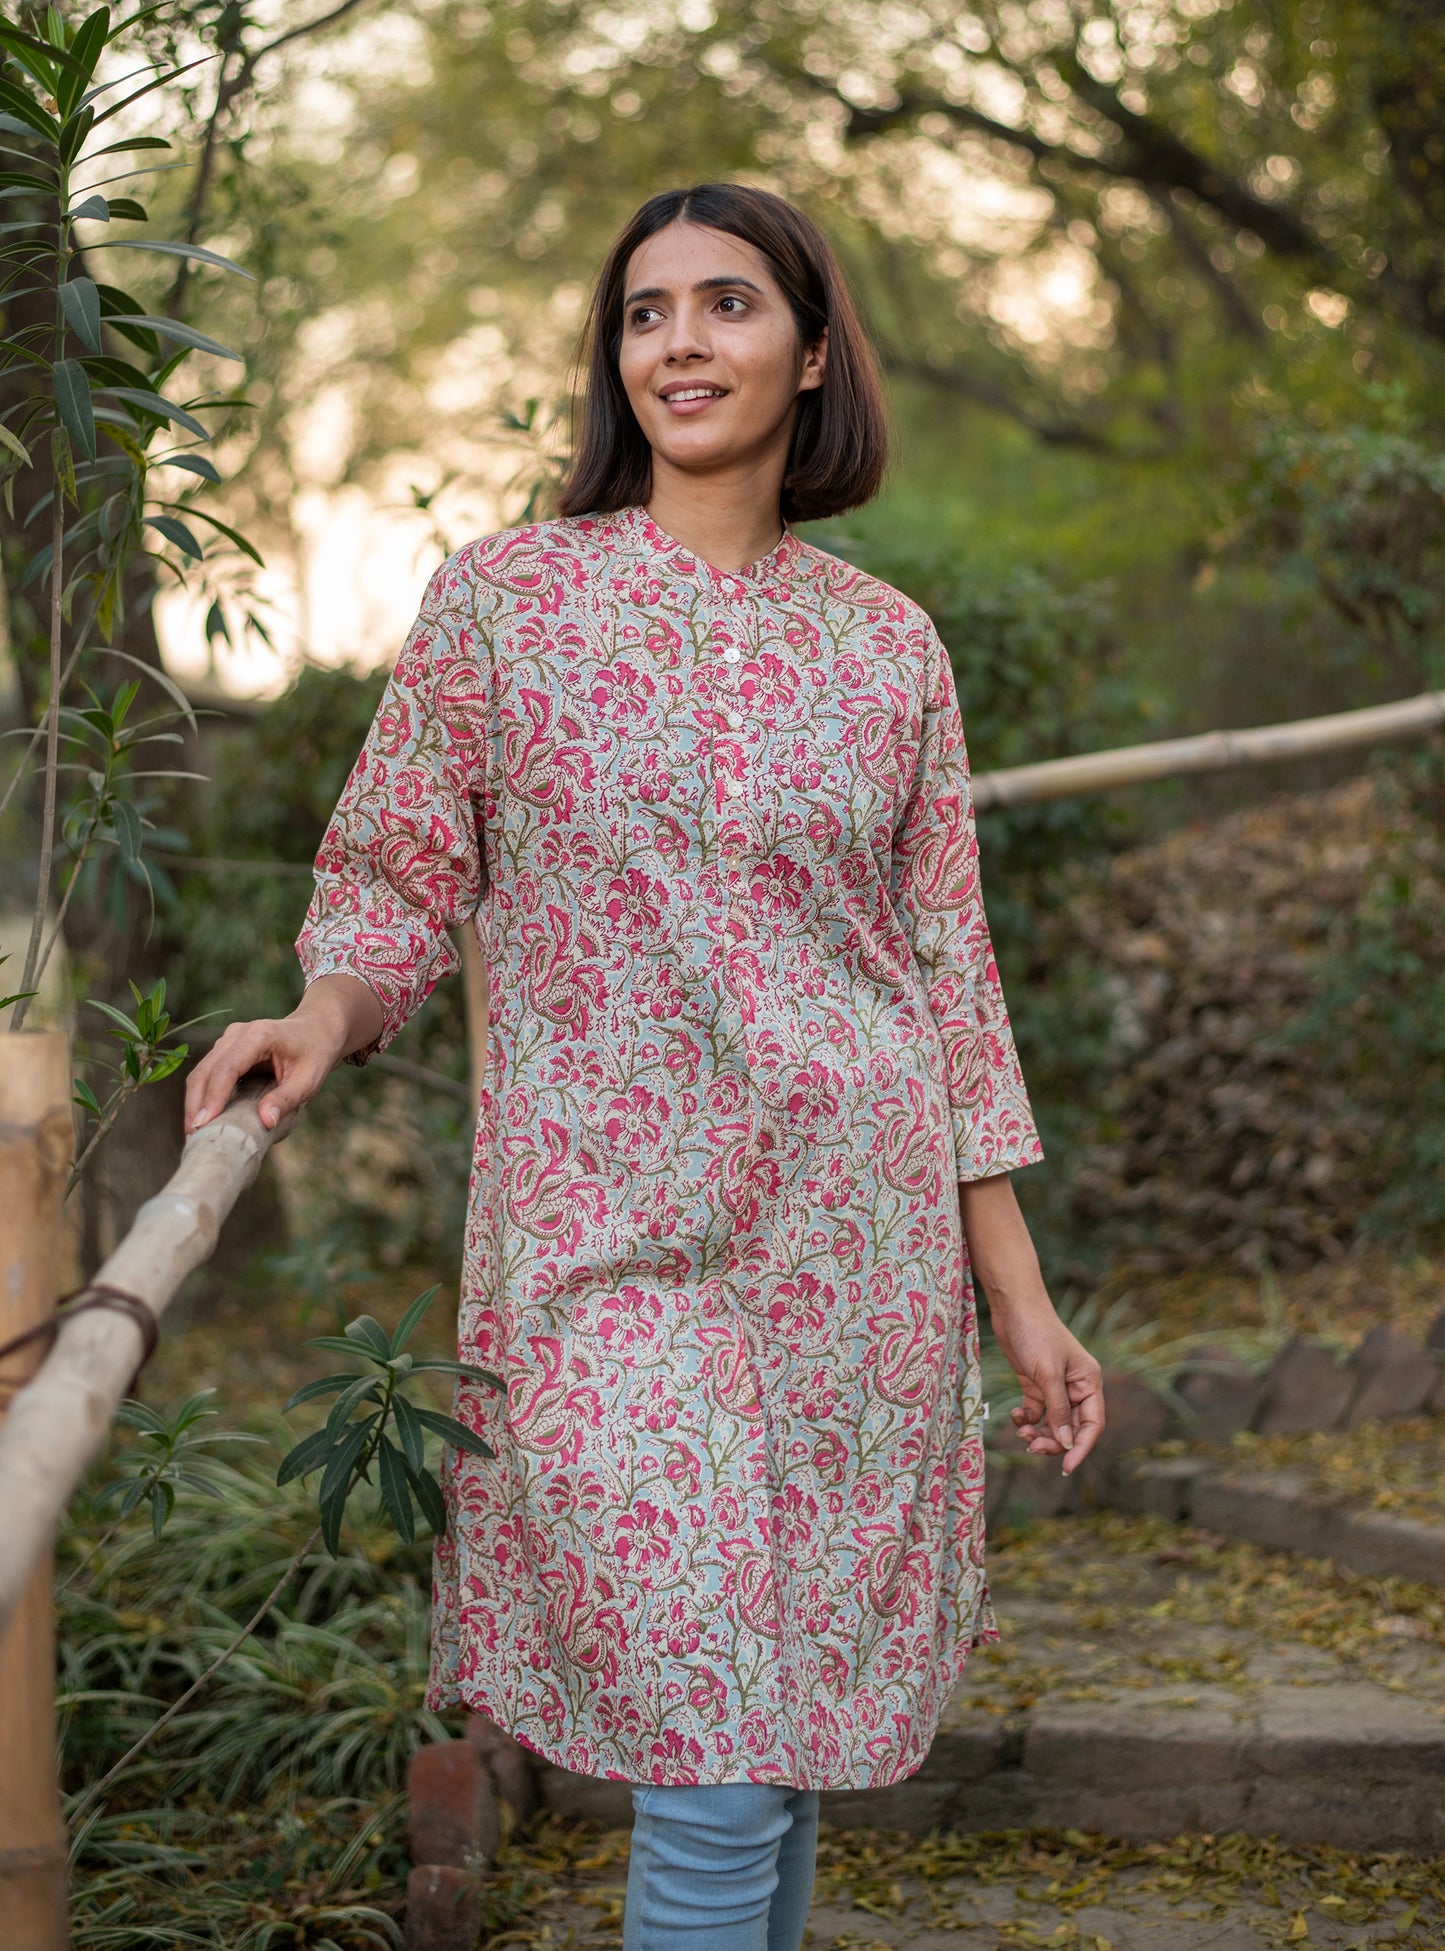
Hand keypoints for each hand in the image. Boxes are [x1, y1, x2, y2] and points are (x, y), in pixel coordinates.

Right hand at [184, 1012, 341, 1134]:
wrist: (316, 1029)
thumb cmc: (315, 1054)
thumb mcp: (309, 1079)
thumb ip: (286, 1099)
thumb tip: (265, 1122)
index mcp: (260, 1036)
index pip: (227, 1068)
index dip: (214, 1097)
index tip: (204, 1124)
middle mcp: (237, 1034)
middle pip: (205, 1070)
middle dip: (196, 1105)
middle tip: (194, 1137)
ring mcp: (228, 1040)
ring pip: (201, 1072)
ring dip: (195, 1102)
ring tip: (194, 1133)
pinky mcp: (225, 1049)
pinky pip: (207, 1073)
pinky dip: (201, 1096)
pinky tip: (202, 1118)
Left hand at [992, 1303, 1104, 1475]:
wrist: (1013, 1307)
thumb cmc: (1036, 1334)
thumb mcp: (1048, 1374)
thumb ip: (1059, 1410)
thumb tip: (1067, 1443)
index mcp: (1089, 1383)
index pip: (1092, 1425)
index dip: (1081, 1448)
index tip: (1066, 1468)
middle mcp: (1076, 1388)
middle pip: (1071, 1428)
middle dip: (1054, 1441)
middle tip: (1032, 1446)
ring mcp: (1055, 1387)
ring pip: (1053, 1423)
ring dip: (1039, 1433)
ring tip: (1022, 1432)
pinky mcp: (1036, 1384)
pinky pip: (1037, 1412)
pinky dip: (1027, 1419)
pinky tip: (1017, 1415)